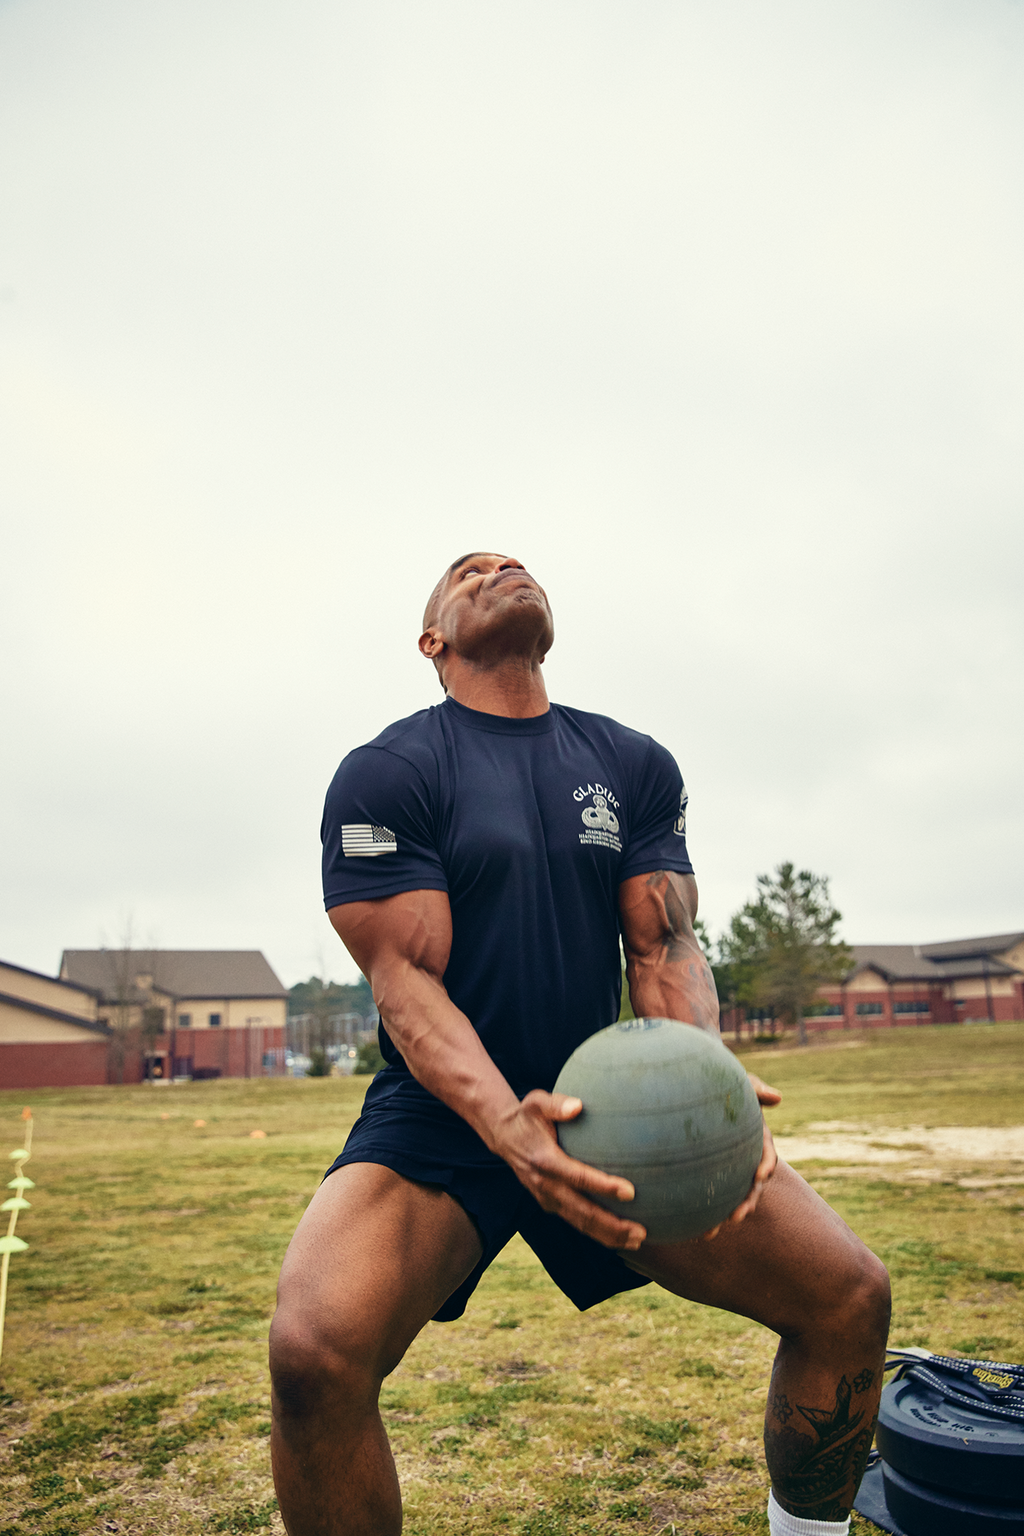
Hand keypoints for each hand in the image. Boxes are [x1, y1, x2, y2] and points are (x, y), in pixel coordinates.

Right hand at [494, 1089, 648, 1251]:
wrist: (504, 1137)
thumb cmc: (528, 1116)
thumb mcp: (536, 1102)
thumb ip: (555, 1104)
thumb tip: (578, 1106)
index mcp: (545, 1160)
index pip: (578, 1177)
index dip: (604, 1186)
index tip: (631, 1192)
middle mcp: (545, 1185)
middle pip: (582, 1212)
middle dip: (612, 1226)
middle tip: (640, 1232)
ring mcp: (547, 1198)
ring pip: (580, 1223)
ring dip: (608, 1236)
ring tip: (637, 1241)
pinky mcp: (551, 1204)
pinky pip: (576, 1222)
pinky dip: (598, 1233)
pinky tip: (621, 1236)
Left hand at [703, 1073, 781, 1239]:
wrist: (695, 1094)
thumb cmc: (723, 1086)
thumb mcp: (740, 1083)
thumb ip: (756, 1088)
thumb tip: (778, 1097)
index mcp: (756, 1138)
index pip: (766, 1154)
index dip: (766, 1166)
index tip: (760, 1176)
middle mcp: (745, 1158)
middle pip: (751, 1185)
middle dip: (747, 1202)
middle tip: (738, 1216)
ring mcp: (728, 1169)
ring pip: (731, 1197)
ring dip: (724, 1215)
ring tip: (711, 1233)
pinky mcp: (709, 1175)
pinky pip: (709, 1197)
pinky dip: (704, 1214)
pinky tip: (691, 1230)